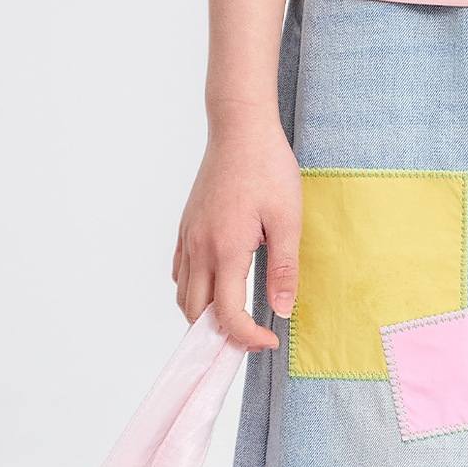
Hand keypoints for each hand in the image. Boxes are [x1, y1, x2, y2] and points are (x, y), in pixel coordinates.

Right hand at [172, 114, 302, 352]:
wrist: (240, 127)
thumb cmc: (267, 167)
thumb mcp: (287, 217)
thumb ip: (283, 267)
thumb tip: (281, 311)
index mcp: (225, 249)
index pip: (226, 315)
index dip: (247, 338)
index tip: (270, 339)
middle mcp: (200, 248)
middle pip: (195, 314)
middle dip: (220, 335)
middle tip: (250, 334)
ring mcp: (189, 236)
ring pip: (183, 294)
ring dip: (203, 314)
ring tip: (234, 314)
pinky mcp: (186, 225)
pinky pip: (179, 270)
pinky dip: (191, 289)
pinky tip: (215, 283)